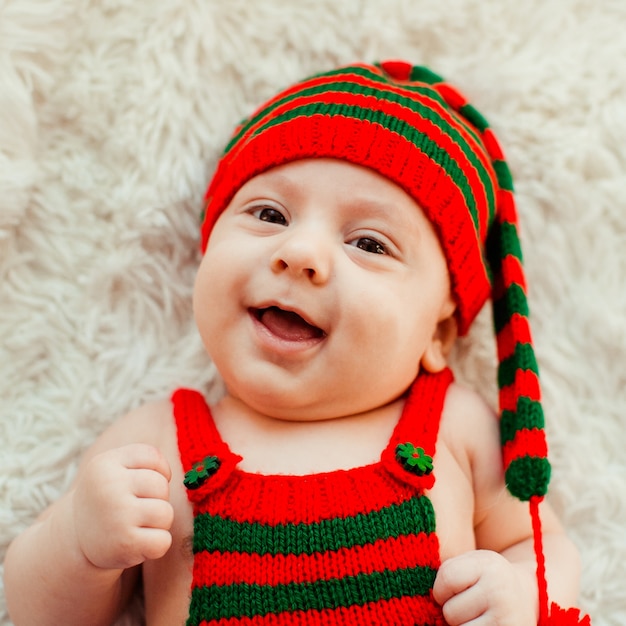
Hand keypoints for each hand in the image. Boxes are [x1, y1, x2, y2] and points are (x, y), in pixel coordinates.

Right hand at [72, 444, 173, 569]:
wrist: (77, 539)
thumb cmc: (109, 497)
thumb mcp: (115, 468)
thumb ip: (146, 459)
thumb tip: (180, 473)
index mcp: (106, 463)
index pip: (153, 457)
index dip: (158, 471)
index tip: (142, 483)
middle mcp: (109, 487)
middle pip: (162, 486)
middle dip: (157, 499)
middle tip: (137, 508)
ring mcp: (117, 516)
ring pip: (166, 513)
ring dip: (158, 522)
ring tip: (137, 525)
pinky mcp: (125, 545)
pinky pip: (164, 541)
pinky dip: (157, 545)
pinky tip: (138, 543)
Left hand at [433, 550, 536, 624]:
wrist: (526, 596)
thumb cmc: (486, 578)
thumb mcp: (470, 564)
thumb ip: (447, 574)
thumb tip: (430, 603)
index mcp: (488, 566)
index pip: (447, 579)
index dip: (441, 589)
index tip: (452, 590)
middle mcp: (500, 592)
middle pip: (450, 612)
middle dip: (453, 611)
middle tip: (471, 604)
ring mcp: (506, 620)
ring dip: (462, 625)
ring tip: (479, 616)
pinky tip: (483, 623)